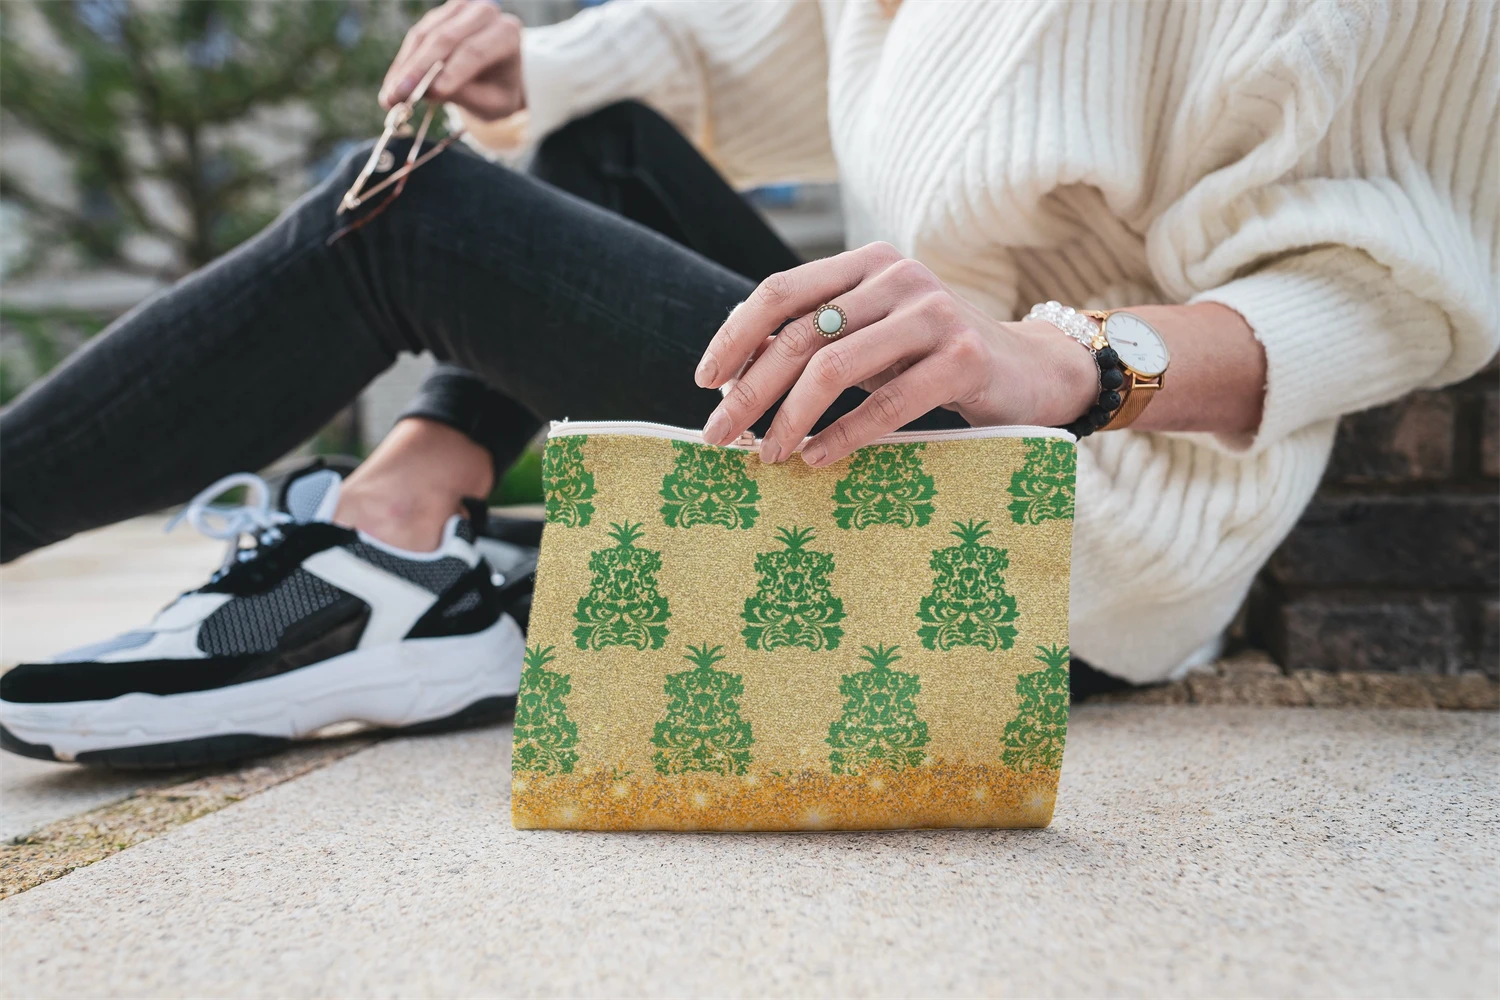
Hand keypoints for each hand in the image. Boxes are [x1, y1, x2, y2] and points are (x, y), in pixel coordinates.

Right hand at [380, 0, 523, 120]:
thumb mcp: (491, 103)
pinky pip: (415, 39)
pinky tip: (392, 86)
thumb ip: (465, 95)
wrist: (498, 75)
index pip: (475, 51)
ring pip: (425, 36)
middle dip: (419, 70)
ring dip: (405, 68)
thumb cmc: (498, 91)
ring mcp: (458, 10)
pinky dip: (403, 64)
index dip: (451, 71)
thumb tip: (427, 91)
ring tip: (390, 97)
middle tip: (398, 96)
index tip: (431, 95)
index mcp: (506, 33)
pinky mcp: (438, 16)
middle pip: (445, 39)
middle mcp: (483, 13)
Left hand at [694, 242, 1097, 466]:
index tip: (705, 381)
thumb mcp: (870, 341)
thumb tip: (730, 378)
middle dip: (750, 390)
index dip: (735, 335)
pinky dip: (844, 436)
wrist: (1028, 372)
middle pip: (800, 333)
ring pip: (835, 367)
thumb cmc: (931, 361)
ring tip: (767, 455)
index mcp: (866, 264)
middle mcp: (897, 277)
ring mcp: (933, 313)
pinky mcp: (963, 357)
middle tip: (719, 435)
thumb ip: (815, 343)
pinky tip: (818, 459)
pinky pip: (887, 403)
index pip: (781, 290)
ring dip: (790, 418)